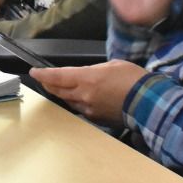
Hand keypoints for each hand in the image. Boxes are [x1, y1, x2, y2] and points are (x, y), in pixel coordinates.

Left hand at [29, 60, 147, 123]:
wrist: (148, 102)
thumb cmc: (133, 79)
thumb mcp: (112, 65)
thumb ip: (94, 69)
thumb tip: (87, 74)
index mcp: (87, 78)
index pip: (58, 76)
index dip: (43, 74)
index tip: (34, 71)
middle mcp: (85, 94)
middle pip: (59, 90)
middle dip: (48, 84)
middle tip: (42, 79)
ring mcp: (90, 108)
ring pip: (68, 100)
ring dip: (61, 93)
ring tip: (57, 87)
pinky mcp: (97, 118)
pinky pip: (81, 108)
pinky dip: (76, 101)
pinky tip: (79, 97)